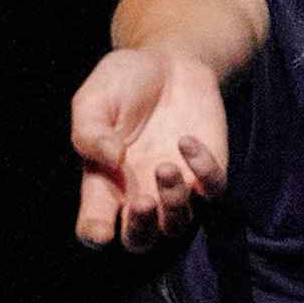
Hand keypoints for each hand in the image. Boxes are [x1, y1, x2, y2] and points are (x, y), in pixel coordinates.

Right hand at [71, 45, 230, 250]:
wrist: (169, 61)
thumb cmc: (123, 83)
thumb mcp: (93, 99)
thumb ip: (90, 130)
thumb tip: (109, 159)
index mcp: (103, 183)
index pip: (94, 226)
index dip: (95, 234)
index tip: (101, 231)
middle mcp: (137, 193)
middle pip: (140, 241)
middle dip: (141, 231)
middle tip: (141, 202)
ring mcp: (175, 186)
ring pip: (177, 225)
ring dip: (173, 205)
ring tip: (165, 166)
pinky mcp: (207, 170)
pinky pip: (213, 190)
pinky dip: (204, 172)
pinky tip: (186, 141)